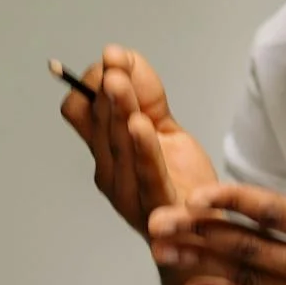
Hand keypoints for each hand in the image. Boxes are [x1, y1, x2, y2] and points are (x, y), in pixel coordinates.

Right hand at [58, 45, 217, 239]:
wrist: (206, 229)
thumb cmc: (180, 179)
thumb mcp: (161, 126)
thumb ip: (144, 93)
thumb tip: (119, 55)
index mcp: (104, 151)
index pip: (79, 113)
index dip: (88, 87)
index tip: (110, 62)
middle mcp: (109, 171)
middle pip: (99, 127)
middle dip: (104, 92)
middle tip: (111, 63)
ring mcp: (129, 192)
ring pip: (119, 147)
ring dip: (118, 111)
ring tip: (117, 82)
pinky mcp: (159, 205)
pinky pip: (148, 175)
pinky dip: (143, 149)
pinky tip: (141, 125)